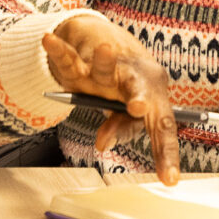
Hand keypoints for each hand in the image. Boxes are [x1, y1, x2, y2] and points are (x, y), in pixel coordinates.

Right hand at [44, 13, 181, 183]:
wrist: (104, 40)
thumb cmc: (120, 85)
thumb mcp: (121, 111)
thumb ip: (119, 126)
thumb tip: (104, 145)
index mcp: (154, 96)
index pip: (163, 127)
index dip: (166, 153)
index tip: (169, 179)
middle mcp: (137, 79)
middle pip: (142, 91)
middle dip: (140, 99)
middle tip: (138, 107)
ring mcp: (112, 66)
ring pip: (107, 68)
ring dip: (105, 62)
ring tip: (105, 49)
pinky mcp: (85, 57)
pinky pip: (71, 57)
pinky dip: (60, 51)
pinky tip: (49, 41)